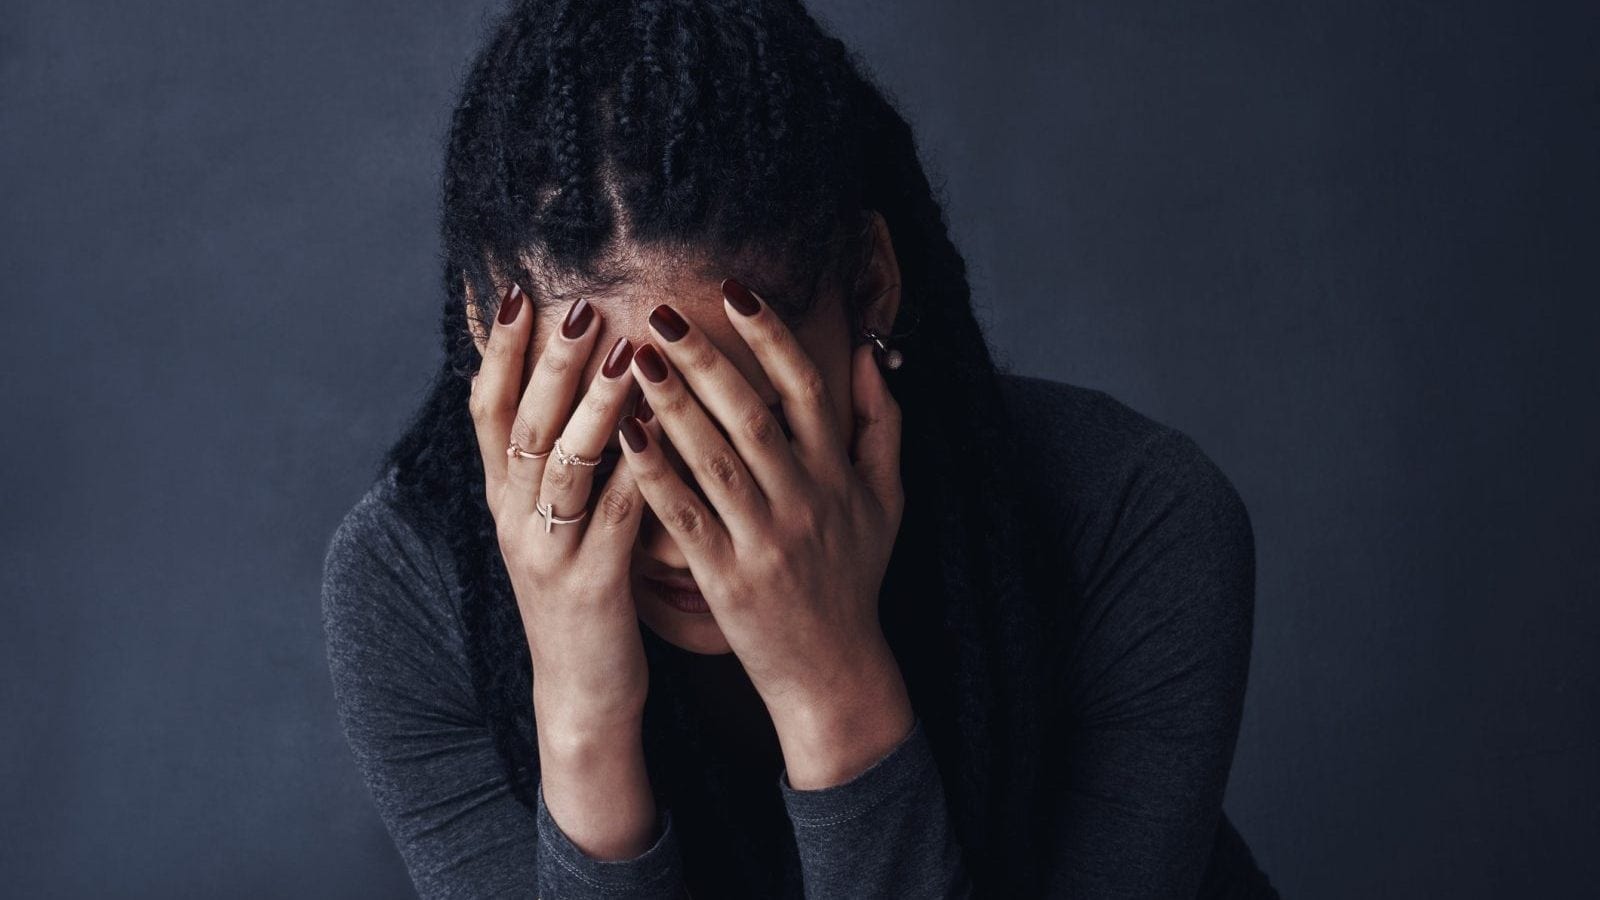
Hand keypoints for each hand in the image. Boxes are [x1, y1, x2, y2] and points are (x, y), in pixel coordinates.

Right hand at [467, 284, 653, 738]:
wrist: (580, 691)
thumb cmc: (580, 592)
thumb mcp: (554, 522)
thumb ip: (558, 461)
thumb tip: (571, 384)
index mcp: (503, 499)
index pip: (486, 411)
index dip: (500, 352)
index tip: (519, 292)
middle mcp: (514, 519)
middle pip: (524, 425)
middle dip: (552, 362)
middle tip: (581, 305)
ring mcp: (548, 552)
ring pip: (564, 465)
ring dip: (595, 405)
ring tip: (626, 353)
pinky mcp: (591, 585)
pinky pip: (615, 515)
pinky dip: (638, 469)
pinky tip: (663, 433)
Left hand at [618, 279, 914, 787]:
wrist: (835, 670)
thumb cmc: (854, 577)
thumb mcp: (886, 499)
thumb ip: (881, 424)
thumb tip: (867, 353)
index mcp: (838, 475)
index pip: (806, 389)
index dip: (771, 336)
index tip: (735, 291)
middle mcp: (805, 501)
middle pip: (752, 414)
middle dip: (706, 358)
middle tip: (662, 312)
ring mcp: (766, 541)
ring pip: (714, 460)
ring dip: (673, 406)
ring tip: (636, 360)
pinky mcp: (727, 579)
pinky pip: (685, 518)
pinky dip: (655, 475)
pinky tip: (624, 436)